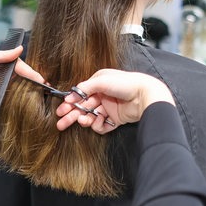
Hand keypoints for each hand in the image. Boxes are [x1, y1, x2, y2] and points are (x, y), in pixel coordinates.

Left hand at [0, 46, 44, 98]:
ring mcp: (8, 85)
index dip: (35, 75)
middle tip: (47, 90)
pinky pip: (14, 97)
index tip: (43, 81)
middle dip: (37, 84)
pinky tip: (30, 102)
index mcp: (10, 63)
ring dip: (32, 92)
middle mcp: (11, 74)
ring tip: (43, 97)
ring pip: (23, 88)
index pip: (25, 69)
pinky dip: (22, 99)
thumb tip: (20, 48)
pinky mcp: (3, 94)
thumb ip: (5, 55)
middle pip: (27, 79)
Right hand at [54, 69, 174, 133]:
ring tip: (84, 121)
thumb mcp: (101, 80)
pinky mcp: (115, 119)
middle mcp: (102, 95)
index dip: (70, 103)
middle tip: (61, 124)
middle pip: (83, 107)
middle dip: (71, 115)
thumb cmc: (125, 83)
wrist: (145, 95)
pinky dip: (98, 125)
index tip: (62, 110)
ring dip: (85, 120)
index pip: (80, 95)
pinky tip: (99, 122)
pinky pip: (102, 125)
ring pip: (90, 117)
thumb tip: (70, 96)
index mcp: (98, 83)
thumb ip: (84, 88)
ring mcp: (108, 108)